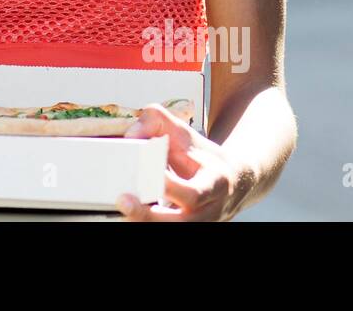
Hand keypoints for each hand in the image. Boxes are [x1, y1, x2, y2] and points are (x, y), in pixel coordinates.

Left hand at [115, 103, 250, 221]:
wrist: (230, 182)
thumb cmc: (202, 157)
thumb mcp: (185, 133)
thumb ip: (157, 122)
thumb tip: (131, 134)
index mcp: (214, 184)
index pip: (194, 193)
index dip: (170, 187)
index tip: (148, 174)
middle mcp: (208, 210)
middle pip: (180, 222)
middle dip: (149, 214)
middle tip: (123, 201)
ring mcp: (198, 224)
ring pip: (171, 229)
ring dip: (144, 222)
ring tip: (123, 210)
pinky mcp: (186, 228)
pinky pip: (164, 229)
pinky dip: (145, 222)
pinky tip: (130, 215)